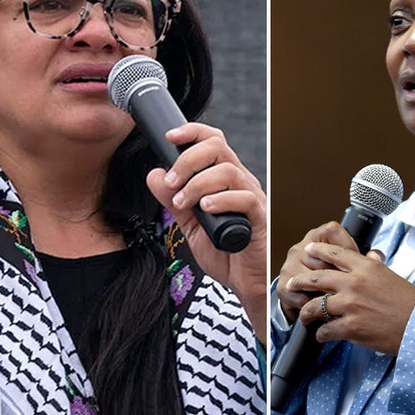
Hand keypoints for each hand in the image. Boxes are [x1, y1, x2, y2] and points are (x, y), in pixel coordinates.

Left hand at [145, 123, 266, 340]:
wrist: (245, 282)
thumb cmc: (223, 251)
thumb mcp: (189, 225)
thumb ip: (173, 201)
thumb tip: (154, 174)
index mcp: (223, 179)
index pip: (212, 141)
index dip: (192, 132)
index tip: (169, 137)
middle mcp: (240, 182)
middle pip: (218, 147)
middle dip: (187, 159)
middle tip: (171, 182)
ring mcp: (252, 198)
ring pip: (228, 170)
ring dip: (197, 184)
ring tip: (182, 204)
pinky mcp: (260, 218)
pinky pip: (244, 198)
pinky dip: (220, 200)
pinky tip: (205, 210)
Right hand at [276, 221, 359, 324]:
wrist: (305, 299)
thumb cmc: (329, 279)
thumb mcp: (346, 265)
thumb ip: (363, 259)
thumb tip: (377, 255)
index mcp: (316, 237)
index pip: (332, 230)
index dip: (347, 244)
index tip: (356, 259)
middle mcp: (300, 249)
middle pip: (323, 257)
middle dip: (339, 275)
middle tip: (351, 286)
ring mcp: (289, 267)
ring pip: (313, 278)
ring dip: (327, 292)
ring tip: (339, 300)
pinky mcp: (283, 287)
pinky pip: (303, 296)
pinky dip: (316, 305)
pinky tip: (326, 309)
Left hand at [285, 241, 414, 354]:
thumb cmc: (411, 302)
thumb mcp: (391, 276)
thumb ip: (374, 267)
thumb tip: (370, 256)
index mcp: (366, 267)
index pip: (335, 254)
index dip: (318, 251)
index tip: (308, 250)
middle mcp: (354, 283)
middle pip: (317, 278)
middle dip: (299, 281)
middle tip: (292, 283)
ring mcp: (350, 305)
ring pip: (315, 306)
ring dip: (306, 312)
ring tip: (304, 317)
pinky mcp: (350, 327)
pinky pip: (326, 330)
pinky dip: (321, 334)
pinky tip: (321, 336)